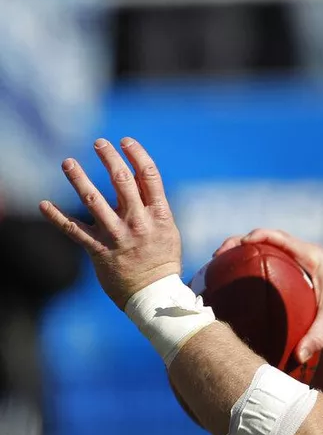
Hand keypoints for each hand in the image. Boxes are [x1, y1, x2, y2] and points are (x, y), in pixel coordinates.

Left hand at [39, 138, 180, 309]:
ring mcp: (117, 236)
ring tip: (67, 162)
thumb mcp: (167, 229)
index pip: (148, 175)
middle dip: (109, 157)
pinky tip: (44, 204)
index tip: (125, 141)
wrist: (153, 292)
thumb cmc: (162, 259)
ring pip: (93, 199)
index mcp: (158, 215)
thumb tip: (137, 176)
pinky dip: (56, 216)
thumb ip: (152, 205)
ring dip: (78, 178)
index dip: (136, 154)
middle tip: (98, 143)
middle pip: (121, 180)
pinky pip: (73, 230)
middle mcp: (137, 222)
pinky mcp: (98, 250)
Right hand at [215, 229, 322, 361]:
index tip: (236, 246)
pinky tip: (240, 280)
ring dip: (244, 252)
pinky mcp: (298, 269)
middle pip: (266, 239)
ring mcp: (300, 260)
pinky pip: (272, 260)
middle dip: (240, 243)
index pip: (278, 237)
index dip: (255, 237)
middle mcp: (303, 253)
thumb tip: (298, 355)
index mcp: (310, 255)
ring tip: (221, 266)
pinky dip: (255, 263)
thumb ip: (317, 336)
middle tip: (219, 257)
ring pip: (267, 248)